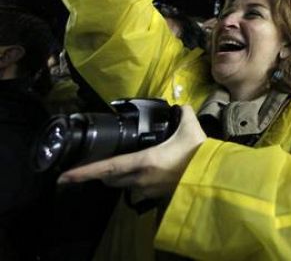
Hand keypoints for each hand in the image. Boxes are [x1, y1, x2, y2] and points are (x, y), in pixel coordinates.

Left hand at [57, 105, 206, 203]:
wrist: (215, 176)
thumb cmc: (198, 153)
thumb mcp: (190, 127)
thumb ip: (181, 112)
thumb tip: (179, 105)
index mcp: (143, 161)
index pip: (107, 168)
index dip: (84, 172)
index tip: (64, 177)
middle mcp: (140, 179)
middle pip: (111, 179)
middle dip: (104, 173)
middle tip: (103, 162)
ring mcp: (148, 190)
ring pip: (125, 186)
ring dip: (121, 178)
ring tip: (127, 166)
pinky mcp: (158, 196)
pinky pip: (140, 191)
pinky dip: (138, 183)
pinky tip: (149, 174)